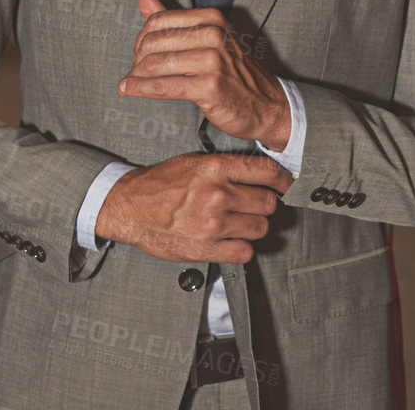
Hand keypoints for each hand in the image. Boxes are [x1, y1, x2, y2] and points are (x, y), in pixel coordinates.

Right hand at [95, 152, 292, 262]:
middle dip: (264, 205)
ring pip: (260, 228)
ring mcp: (213, 223)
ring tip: (238, 223)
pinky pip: (244, 252)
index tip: (285, 185)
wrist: (130, 207)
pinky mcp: (206, 248)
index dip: (282, 180)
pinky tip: (230, 240)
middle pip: (268, 203)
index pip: (267, 172)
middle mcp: (217, 194)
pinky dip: (241, 248)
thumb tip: (257, 174)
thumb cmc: (160, 184)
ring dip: (252, 227)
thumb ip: (226, 167)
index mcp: (215, 168)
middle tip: (253, 206)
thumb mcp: (194, 162)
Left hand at [119, 0, 289, 148]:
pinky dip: (140, 89)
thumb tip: (144, 0)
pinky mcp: (208, 87)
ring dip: (137, 76)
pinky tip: (129, 89)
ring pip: (155, 65)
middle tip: (136, 71)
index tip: (139, 53)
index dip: (142, 38)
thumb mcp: (209, 38)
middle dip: (137, 59)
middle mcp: (213, 36)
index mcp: (211, 19)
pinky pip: (163, 86)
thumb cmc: (234, 73)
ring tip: (132, 82)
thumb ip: (174, 20)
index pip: (159, 21)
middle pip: (154, 42)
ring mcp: (212, 61)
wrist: (265, 104)